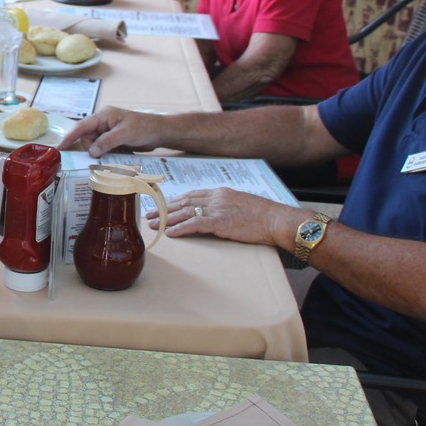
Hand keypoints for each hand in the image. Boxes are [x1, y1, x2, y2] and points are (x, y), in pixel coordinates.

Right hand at [59, 106, 158, 156]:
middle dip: (92, 149)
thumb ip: (107, 141)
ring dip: (101, 154)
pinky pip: (104, 150)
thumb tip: (92, 152)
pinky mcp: (114, 142)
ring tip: (114, 155)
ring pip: (95, 147)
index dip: (69, 137)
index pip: (81, 126)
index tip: (59, 148)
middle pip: (87, 139)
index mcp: (103, 116)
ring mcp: (108, 133)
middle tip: (103, 156)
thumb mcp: (125, 133)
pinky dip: (108, 156)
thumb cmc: (144, 127)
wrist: (160, 132)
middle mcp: (103, 124)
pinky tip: (117, 157)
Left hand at [152, 187, 295, 247]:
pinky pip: (195, 224)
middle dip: (164, 209)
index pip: (191, 195)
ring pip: (185, 212)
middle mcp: (216, 198)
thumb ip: (225, 206)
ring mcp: (218, 209)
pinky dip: (180, 228)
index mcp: (220, 193)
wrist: (277, 220)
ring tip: (152, 225)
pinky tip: (169, 233)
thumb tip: (213, 214)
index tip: (161, 206)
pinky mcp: (221, 221)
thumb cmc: (263, 216)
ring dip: (166, 219)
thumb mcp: (240, 205)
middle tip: (149, 215)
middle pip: (183, 202)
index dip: (173, 201)